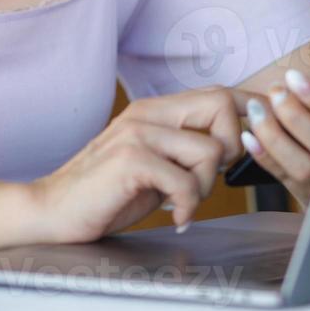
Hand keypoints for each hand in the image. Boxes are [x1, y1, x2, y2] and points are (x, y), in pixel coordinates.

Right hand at [30, 86, 252, 243]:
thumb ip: (184, 148)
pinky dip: (188, 207)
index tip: (257, 135)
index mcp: (156, 109)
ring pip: (212, 150)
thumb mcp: (154, 163)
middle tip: (207, 176)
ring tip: (181, 202)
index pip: (218, 93)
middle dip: (231, 146)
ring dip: (205, 186)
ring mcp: (139, 132)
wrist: (52, 211)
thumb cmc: (107, 193)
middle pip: (222, 104)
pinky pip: (188, 182)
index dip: (248, 111)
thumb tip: (233, 147)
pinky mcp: (131, 159)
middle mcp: (149, 112)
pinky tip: (175, 217)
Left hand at [239, 70, 309, 208]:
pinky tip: (249, 135)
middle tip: (275, 91)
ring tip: (256, 108)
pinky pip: (284, 177)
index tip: (294, 78)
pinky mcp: (308, 195)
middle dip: (295, 116)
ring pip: (303, 166)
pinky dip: (264, 155)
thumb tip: (305, 74)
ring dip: (275, 135)